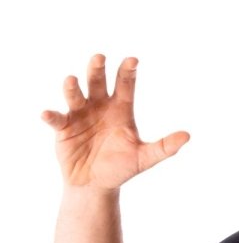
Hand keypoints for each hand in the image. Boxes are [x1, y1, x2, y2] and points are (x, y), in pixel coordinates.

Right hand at [42, 54, 189, 189]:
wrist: (96, 185)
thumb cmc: (121, 168)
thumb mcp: (144, 158)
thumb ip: (164, 147)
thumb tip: (187, 136)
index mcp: (120, 109)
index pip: (125, 86)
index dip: (128, 73)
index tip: (133, 60)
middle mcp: (99, 106)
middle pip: (97, 82)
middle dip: (97, 70)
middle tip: (99, 58)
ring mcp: (80, 114)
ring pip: (75, 95)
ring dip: (72, 88)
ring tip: (72, 80)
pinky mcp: (63, 128)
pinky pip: (57, 119)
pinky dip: (51, 116)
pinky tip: (48, 114)